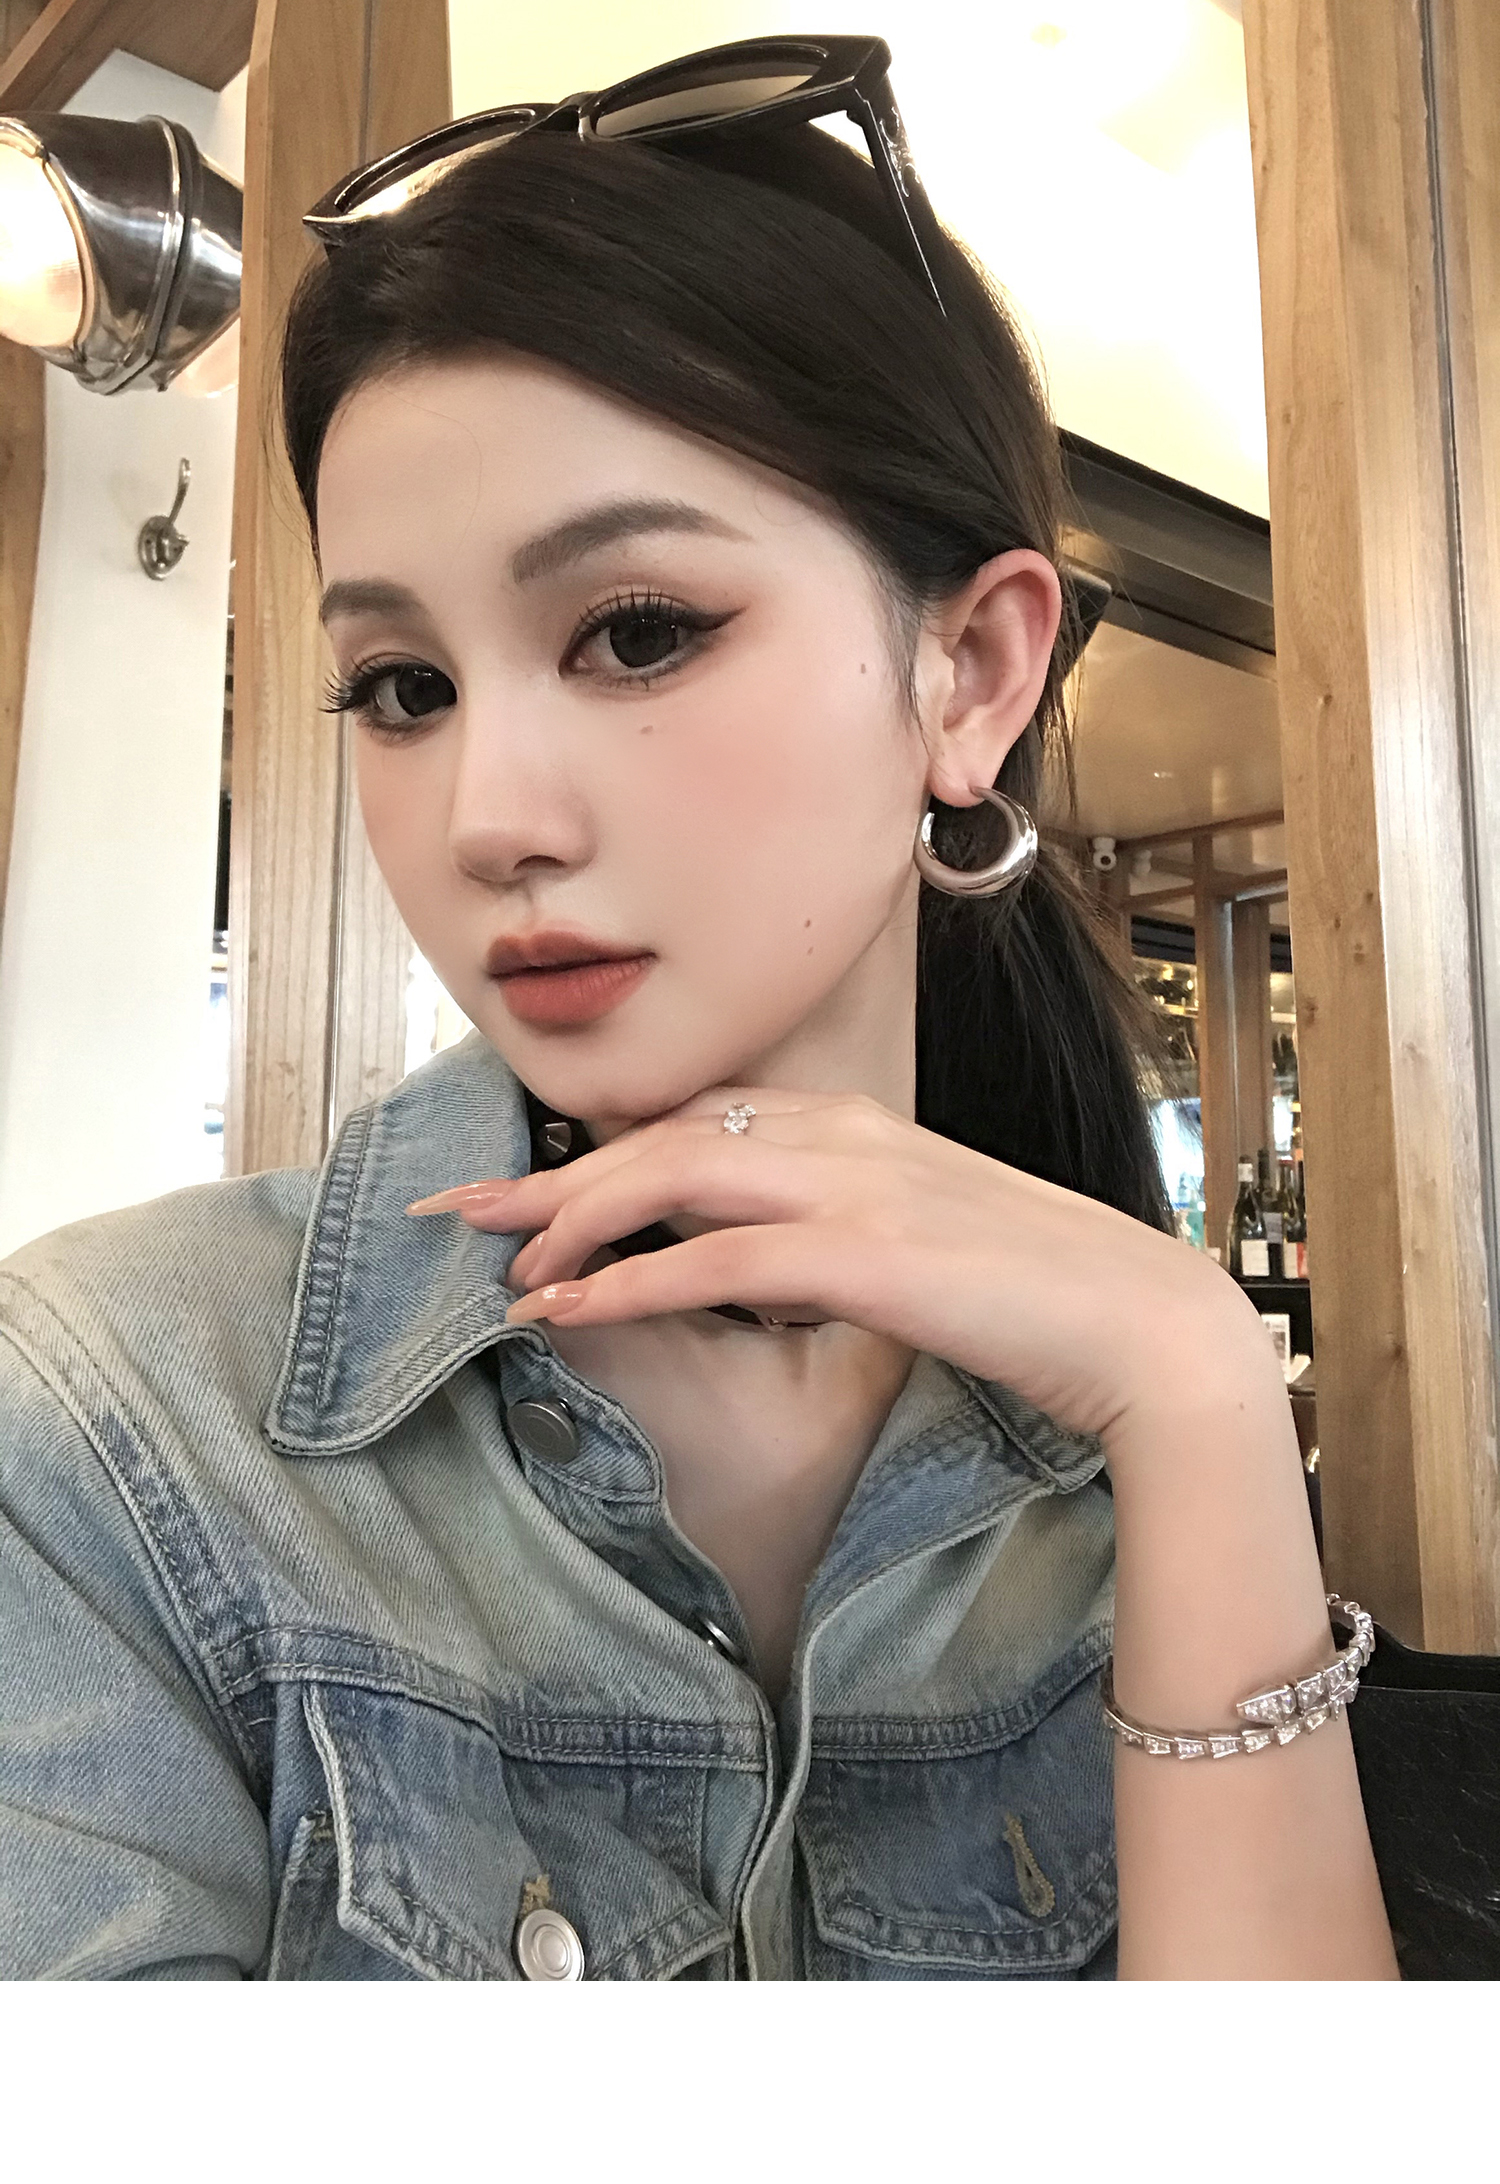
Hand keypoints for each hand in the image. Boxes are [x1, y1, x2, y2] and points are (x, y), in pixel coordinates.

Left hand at [407, 1086, 1280, 1446]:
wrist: (1141, 1322)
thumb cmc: (1040, 1292)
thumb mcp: (928, 1238)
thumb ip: (846, 1228)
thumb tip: (772, 1262)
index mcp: (853, 1124)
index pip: (697, 1121)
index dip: (600, 1150)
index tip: (527, 1183)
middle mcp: (839, 1135)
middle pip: (660, 1137)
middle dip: (550, 1175)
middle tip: (462, 1212)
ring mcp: (849, 1186)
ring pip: (667, 1179)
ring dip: (570, 1223)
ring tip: (503, 1268)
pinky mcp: (858, 1254)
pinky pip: (707, 1259)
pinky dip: (623, 1285)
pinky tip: (565, 1312)